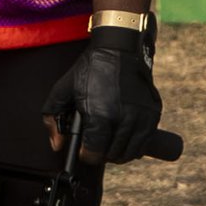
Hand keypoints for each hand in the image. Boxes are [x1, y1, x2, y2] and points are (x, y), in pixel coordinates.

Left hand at [47, 31, 164, 164]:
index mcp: (100, 115)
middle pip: (112, 156)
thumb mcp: (63, 90)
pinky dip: (133, 146)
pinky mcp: (153, 115)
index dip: (86, 154)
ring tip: (109, 143)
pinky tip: (123, 137)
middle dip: (101, 154)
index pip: (94, 154)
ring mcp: (141, 118)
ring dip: (117, 153)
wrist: (121, 48)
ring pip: (129, 153)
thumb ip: (52, 119)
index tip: (84, 148)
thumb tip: (57, 145)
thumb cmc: (91, 69)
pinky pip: (143, 143)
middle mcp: (123, 119)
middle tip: (96, 144)